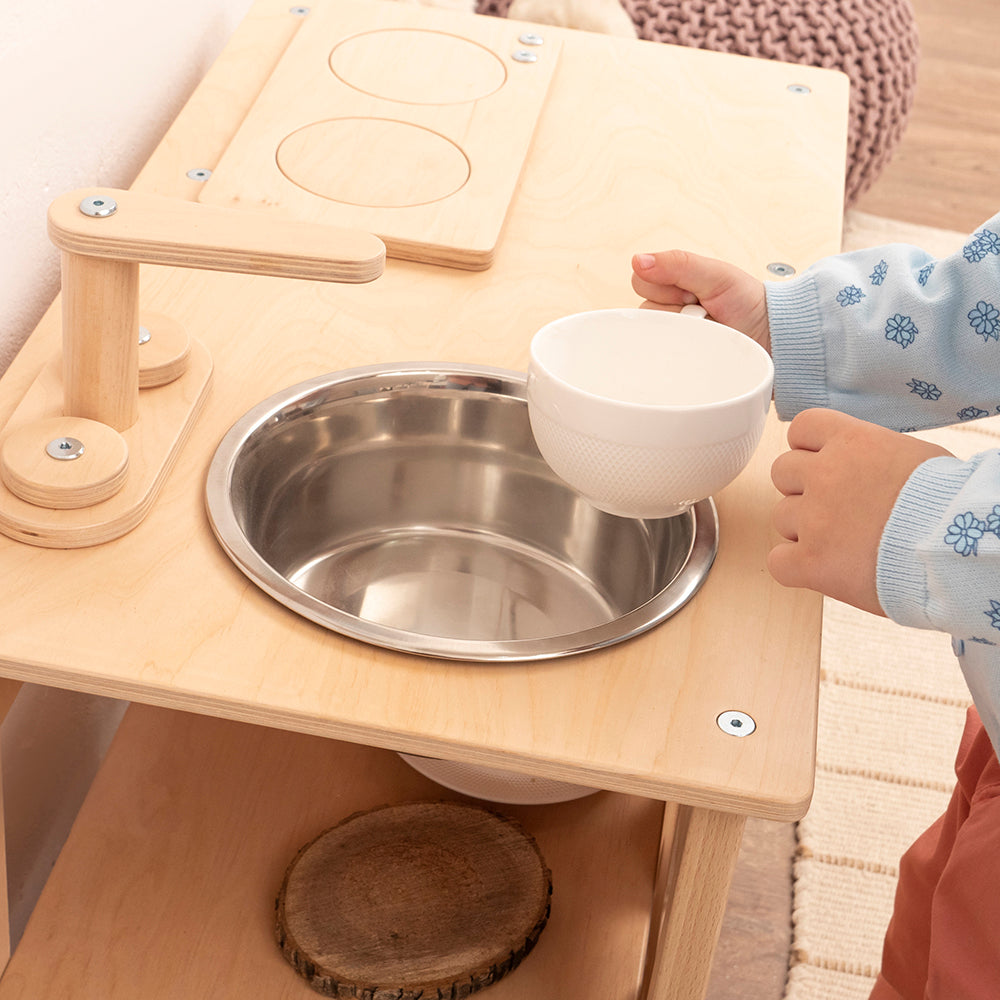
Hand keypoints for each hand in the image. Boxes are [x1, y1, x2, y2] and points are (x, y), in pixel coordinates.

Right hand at [631, 250, 770, 352]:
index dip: (665, 286)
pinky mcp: (676, 360)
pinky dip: (680, 353)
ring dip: (680, 331)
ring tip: (705, 328)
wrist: (769, 335)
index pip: (641, 282)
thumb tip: (638, 261)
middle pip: (643, 310)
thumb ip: (677, 264)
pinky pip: (661, 359)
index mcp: (671, 283)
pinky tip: (700, 345)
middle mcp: (666, 310)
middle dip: (674, 309)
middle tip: (702, 309)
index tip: (692, 290)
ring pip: (651, 334)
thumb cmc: (747, 301)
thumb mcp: (715, 274)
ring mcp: (670, 336)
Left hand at [768, 409, 952, 614]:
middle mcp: (825, 475)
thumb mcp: (917, 458)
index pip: (803, 427)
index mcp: (852, 442)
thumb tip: (867, 465)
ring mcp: (814, 519)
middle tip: (835, 508)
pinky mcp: (811, 561)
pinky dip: (795, 567)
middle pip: (783, 471)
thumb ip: (876, 457)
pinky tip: (822, 570)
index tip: (822, 462)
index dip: (808, 448)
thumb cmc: (950, 505)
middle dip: (802, 489)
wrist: (957, 549)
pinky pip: (778, 562)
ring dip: (803, 529)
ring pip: (780, 517)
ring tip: (841, 542)